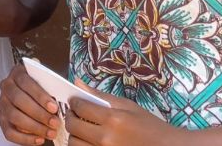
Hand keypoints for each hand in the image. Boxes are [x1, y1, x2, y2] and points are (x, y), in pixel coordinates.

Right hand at [0, 63, 60, 144]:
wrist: (33, 96)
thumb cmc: (43, 89)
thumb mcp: (49, 82)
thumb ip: (55, 86)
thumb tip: (69, 93)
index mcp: (17, 73)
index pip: (25, 82)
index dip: (40, 95)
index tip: (54, 107)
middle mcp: (7, 87)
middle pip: (18, 100)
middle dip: (39, 114)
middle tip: (55, 123)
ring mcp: (3, 104)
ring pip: (14, 116)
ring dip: (34, 127)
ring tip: (50, 133)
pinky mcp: (2, 120)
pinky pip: (9, 132)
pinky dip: (25, 139)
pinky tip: (39, 139)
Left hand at [68, 81, 187, 145]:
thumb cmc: (150, 126)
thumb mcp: (128, 106)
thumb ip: (100, 96)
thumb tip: (77, 82)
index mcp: (113, 119)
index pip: (80, 107)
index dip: (74, 102)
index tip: (76, 102)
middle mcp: (106, 138)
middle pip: (73, 126)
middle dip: (71, 117)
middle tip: (76, 114)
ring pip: (74, 143)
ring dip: (74, 135)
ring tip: (82, 130)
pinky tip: (88, 140)